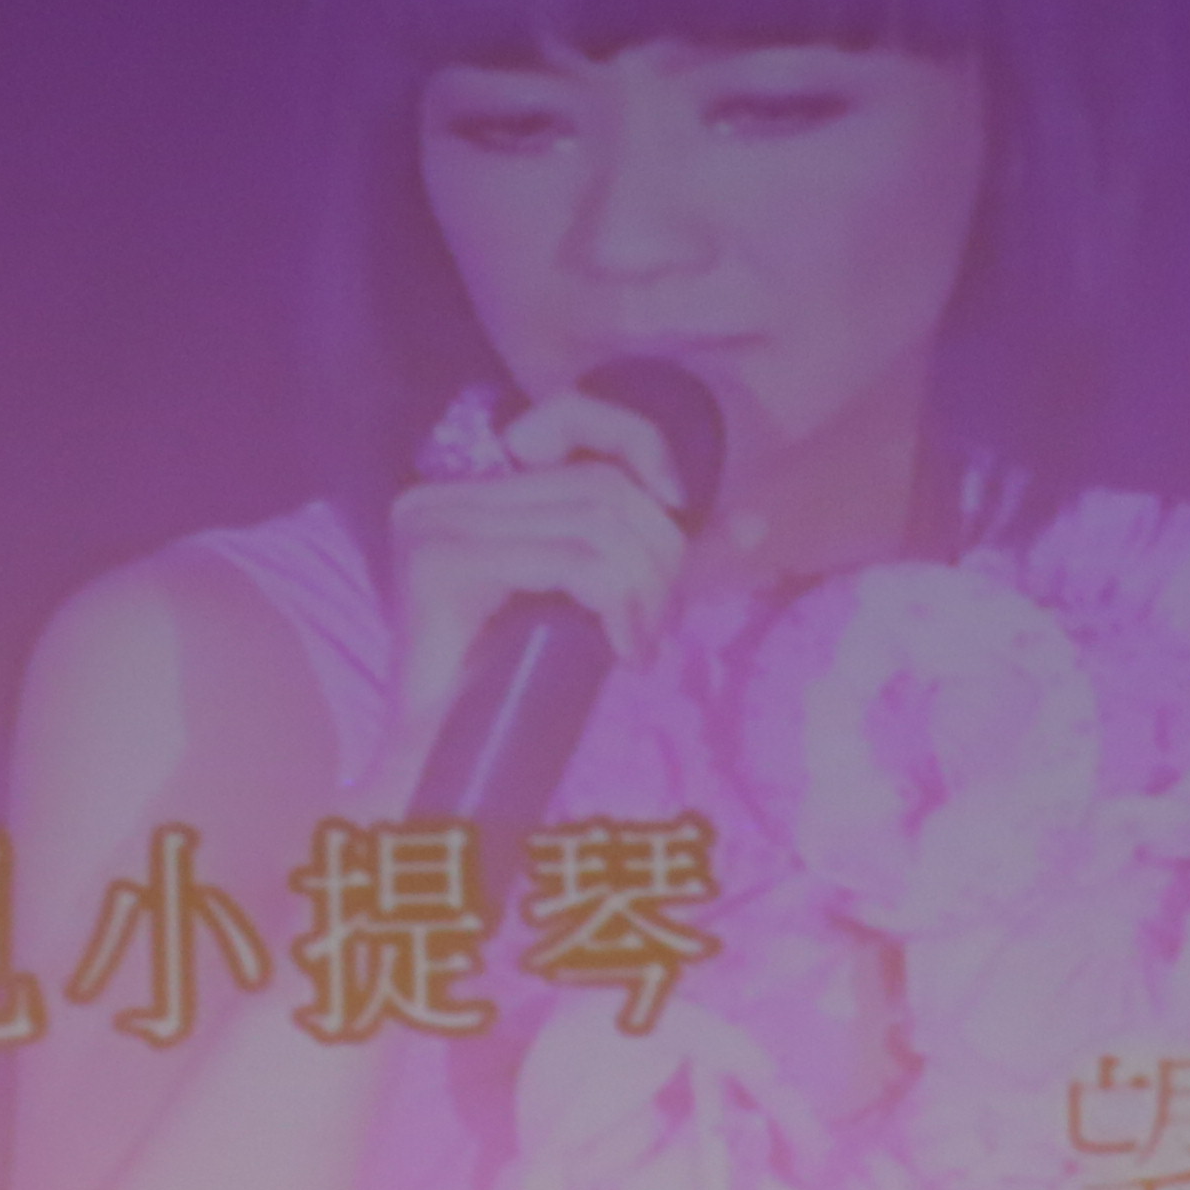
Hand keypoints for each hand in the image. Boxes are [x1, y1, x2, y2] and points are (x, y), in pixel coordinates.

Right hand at [378, 391, 692, 798]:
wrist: (439, 770)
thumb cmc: (515, 692)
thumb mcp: (588, 601)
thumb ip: (649, 555)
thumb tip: (754, 524)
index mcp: (469, 489)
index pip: (572, 419)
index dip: (645, 448)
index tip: (684, 512)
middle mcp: (441, 494)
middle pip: (599, 485)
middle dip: (657, 552)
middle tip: (660, 623)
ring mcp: (435, 524)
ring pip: (595, 523)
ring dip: (643, 588)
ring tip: (640, 644)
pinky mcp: (442, 565)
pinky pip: (572, 563)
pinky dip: (617, 605)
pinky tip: (622, 652)